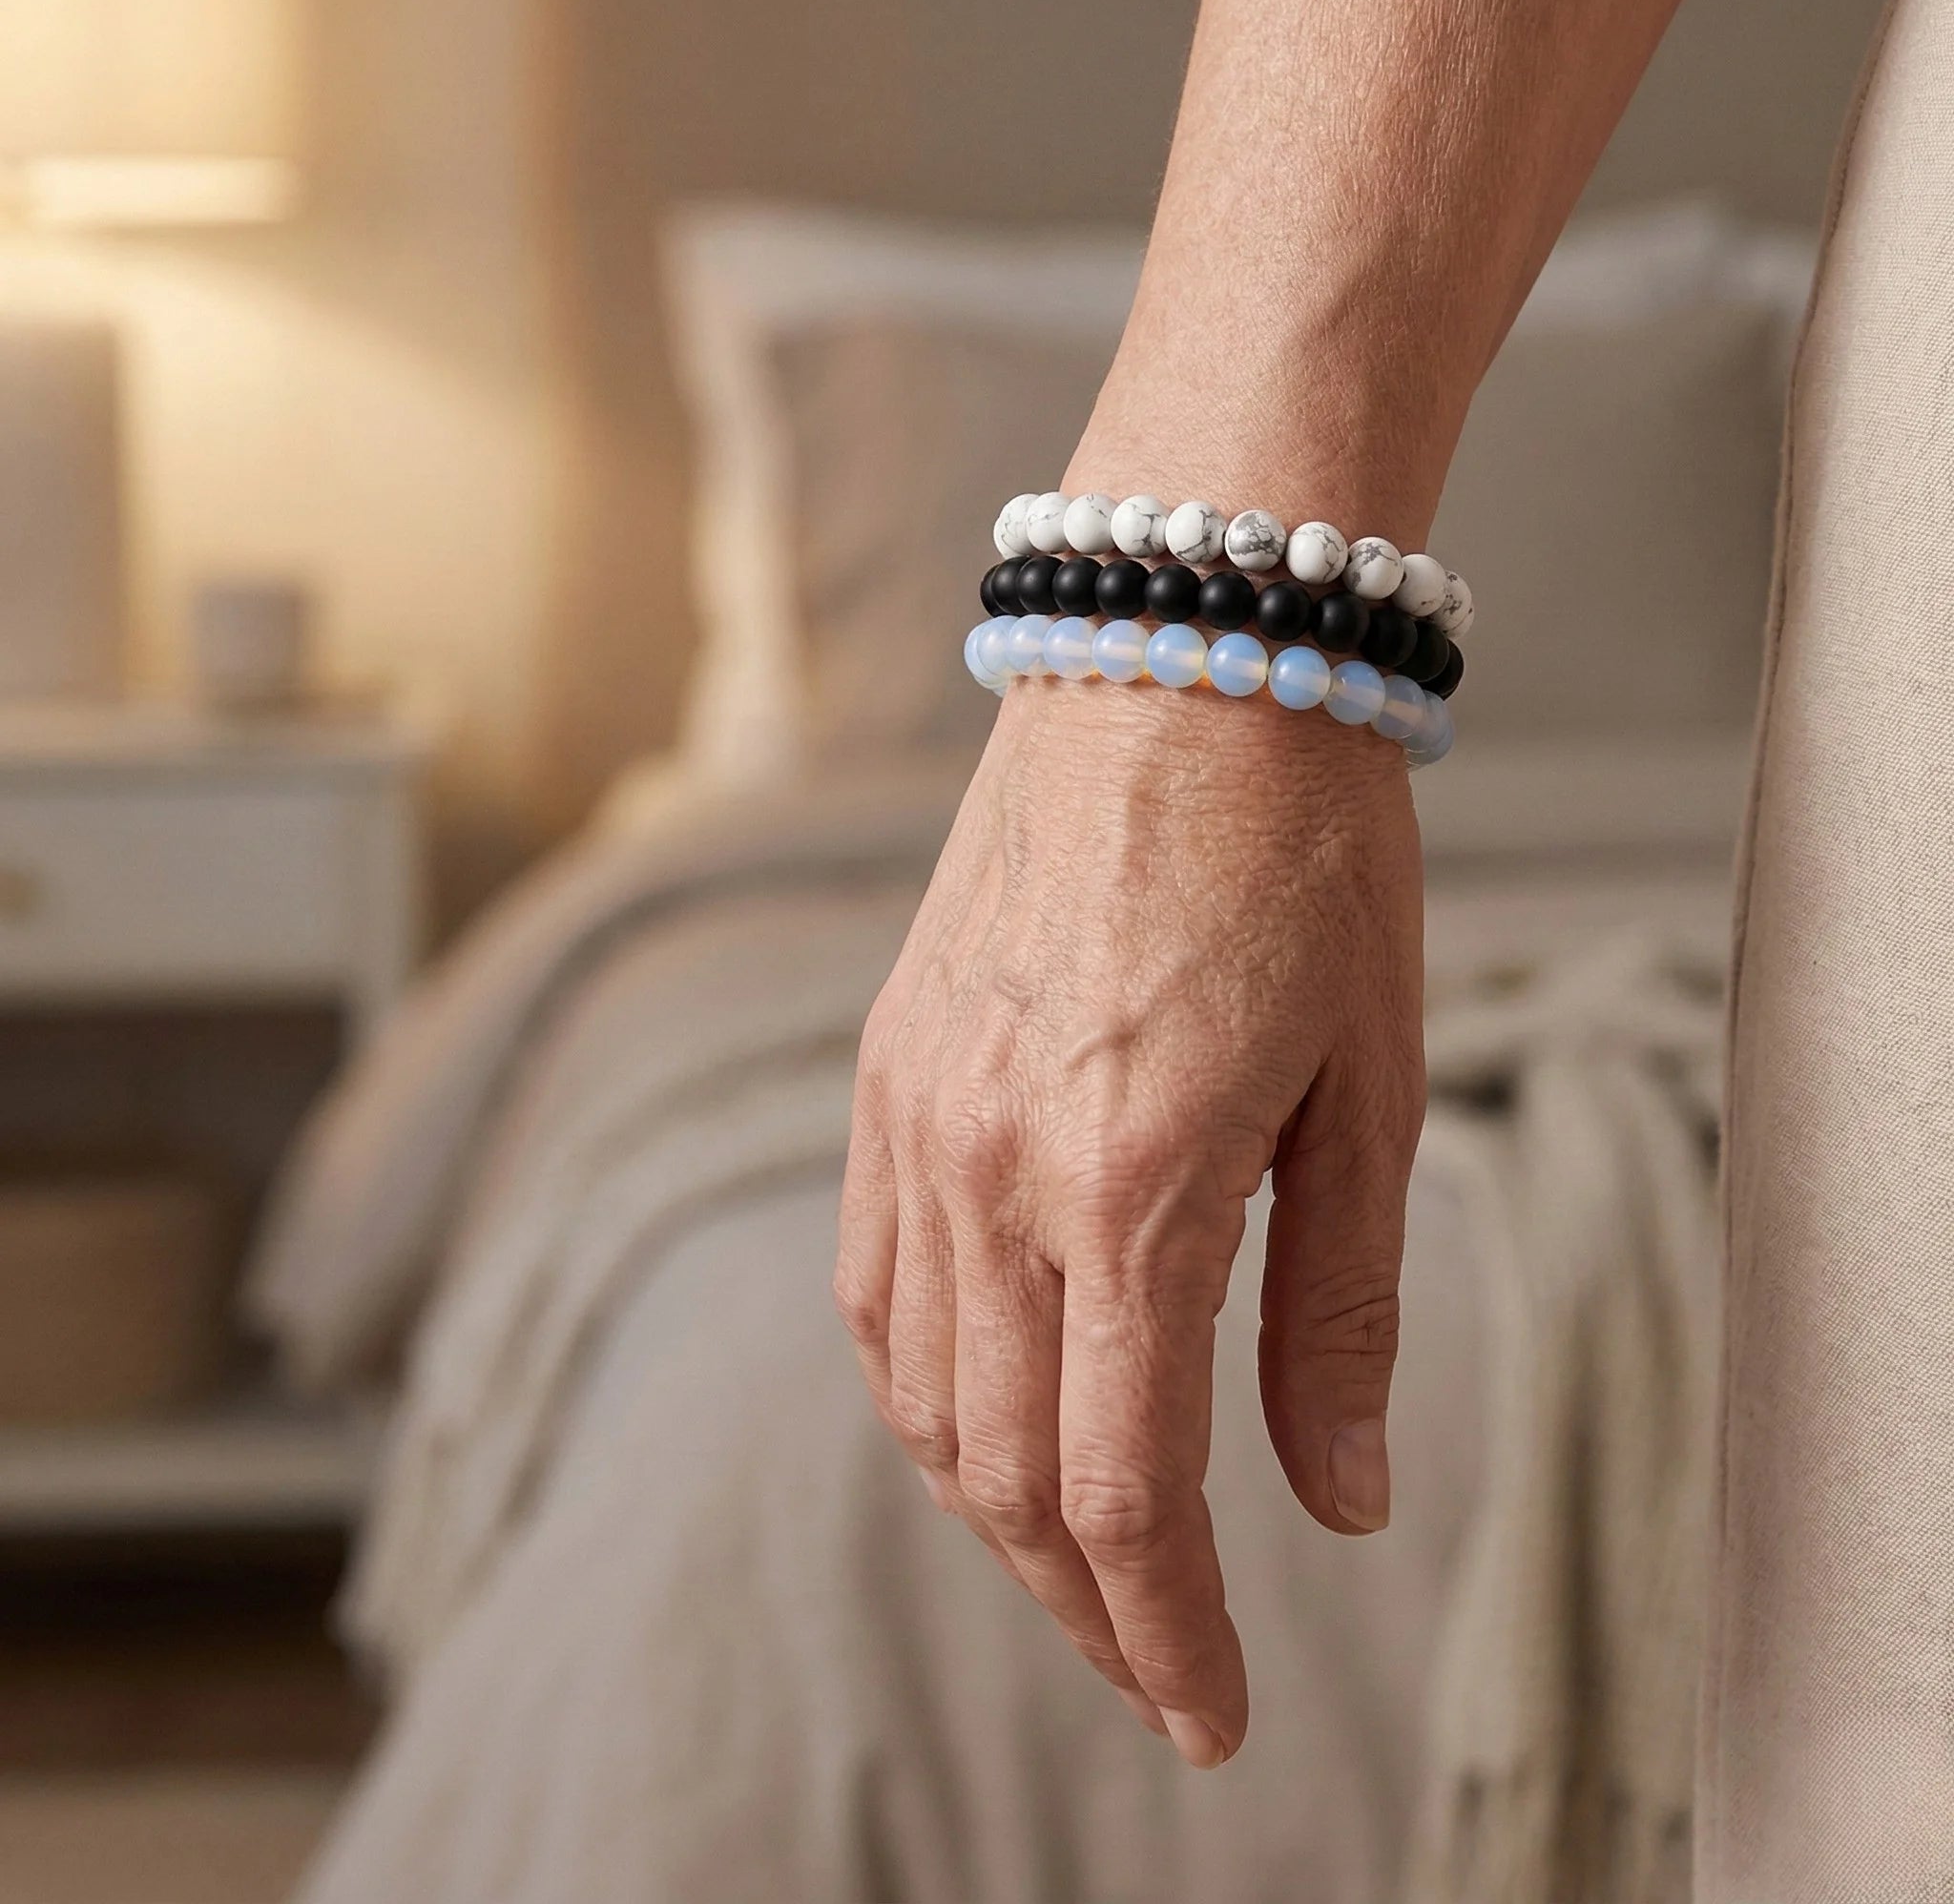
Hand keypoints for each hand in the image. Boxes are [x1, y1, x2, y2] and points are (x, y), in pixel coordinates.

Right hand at [835, 676, 1424, 1767]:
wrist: (1178, 660)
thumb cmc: (1308, 859)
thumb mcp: (1368, 1091)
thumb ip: (1337, 1312)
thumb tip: (1341, 1504)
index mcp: (1132, 1185)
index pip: (1125, 1489)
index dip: (1169, 1634)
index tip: (1213, 1716)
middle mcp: (993, 1171)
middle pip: (1007, 1470)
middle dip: (1091, 1603)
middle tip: (1165, 1665)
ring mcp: (917, 1121)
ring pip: (924, 1398)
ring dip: (999, 1512)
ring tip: (1082, 1566)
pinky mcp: (886, 1074)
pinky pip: (876, 1288)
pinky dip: (926, 1394)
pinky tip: (977, 1415)